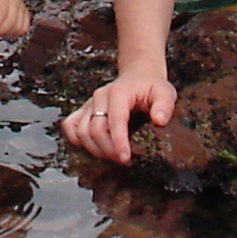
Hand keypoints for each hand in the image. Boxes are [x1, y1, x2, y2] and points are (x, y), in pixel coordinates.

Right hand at [60, 73, 176, 164]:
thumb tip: (159, 121)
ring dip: (94, 149)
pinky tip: (92, 148)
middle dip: (108, 150)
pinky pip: (70, 125)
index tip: (125, 158)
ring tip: (111, 157)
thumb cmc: (151, 87)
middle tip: (123, 161)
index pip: (114, 121)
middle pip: (95, 130)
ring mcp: (89, 104)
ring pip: (81, 131)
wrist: (137, 76)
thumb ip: (164, 106)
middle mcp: (99, 98)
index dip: (118, 142)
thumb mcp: (165, 93)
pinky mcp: (84, 110)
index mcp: (119, 93)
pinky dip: (76, 140)